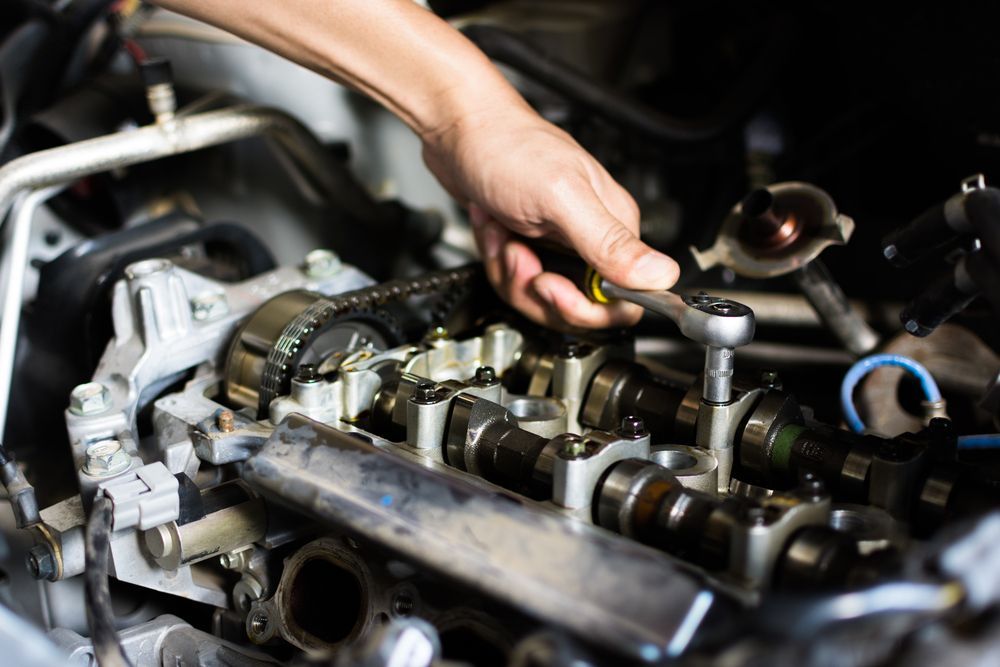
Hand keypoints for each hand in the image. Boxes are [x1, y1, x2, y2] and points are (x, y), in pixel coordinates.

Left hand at [422, 104, 678, 329]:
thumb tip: (661, 276)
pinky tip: (493, 228)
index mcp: (613, 227)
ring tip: (502, 234)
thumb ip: (609, 242)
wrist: (458, 128)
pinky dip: (497, 259)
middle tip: (519, 256)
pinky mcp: (532, 243)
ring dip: (510, 271)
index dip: (584, 308)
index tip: (552, 287)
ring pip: (540, 297)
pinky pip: (517, 279)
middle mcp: (591, 238)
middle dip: (535, 290)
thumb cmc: (507, 146)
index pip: (621, 301)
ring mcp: (559, 243)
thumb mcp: (561, 197)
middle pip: (576, 306)